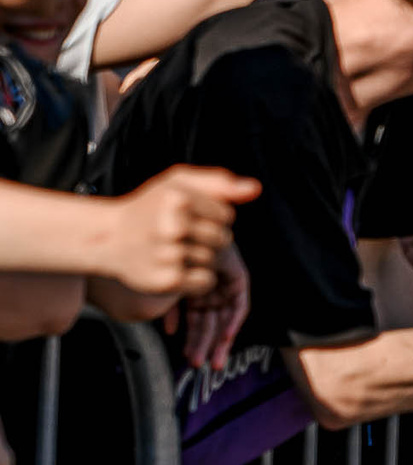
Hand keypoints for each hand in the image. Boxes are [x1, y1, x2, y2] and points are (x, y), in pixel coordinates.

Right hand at [109, 167, 260, 296]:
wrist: (106, 238)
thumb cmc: (148, 208)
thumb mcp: (177, 184)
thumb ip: (219, 182)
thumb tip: (255, 189)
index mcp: (179, 198)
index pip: (227, 215)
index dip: (211, 217)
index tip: (186, 217)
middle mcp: (173, 226)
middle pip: (223, 239)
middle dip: (208, 239)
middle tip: (178, 236)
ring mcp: (169, 254)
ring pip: (214, 261)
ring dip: (200, 259)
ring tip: (172, 250)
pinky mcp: (167, 280)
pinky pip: (206, 282)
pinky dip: (197, 279)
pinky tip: (175, 268)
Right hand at [166, 243, 249, 370]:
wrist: (187, 225)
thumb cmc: (173, 253)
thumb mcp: (170, 284)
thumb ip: (171, 307)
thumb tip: (169, 331)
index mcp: (195, 292)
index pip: (198, 322)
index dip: (194, 339)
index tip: (187, 356)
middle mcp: (211, 292)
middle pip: (211, 325)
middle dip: (204, 346)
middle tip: (198, 365)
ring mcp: (225, 286)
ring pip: (223, 320)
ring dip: (217, 341)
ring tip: (210, 361)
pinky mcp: (240, 280)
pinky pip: (239, 306)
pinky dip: (233, 321)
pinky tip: (226, 336)